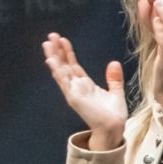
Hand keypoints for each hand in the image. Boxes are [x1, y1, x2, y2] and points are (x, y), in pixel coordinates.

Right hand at [41, 33, 127, 148]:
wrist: (114, 128)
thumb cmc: (114, 114)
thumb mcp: (115, 92)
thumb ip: (113, 78)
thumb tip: (113, 62)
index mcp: (85, 84)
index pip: (73, 64)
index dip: (67, 52)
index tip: (63, 39)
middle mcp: (76, 86)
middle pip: (64, 64)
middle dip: (57, 50)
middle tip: (51, 35)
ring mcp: (73, 91)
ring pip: (60, 70)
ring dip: (53, 57)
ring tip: (47, 43)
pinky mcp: (73, 96)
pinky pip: (63, 81)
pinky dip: (57, 70)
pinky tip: (51, 60)